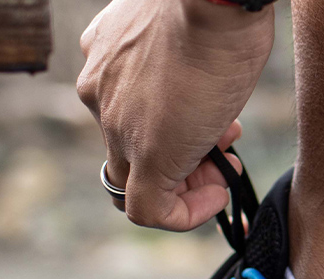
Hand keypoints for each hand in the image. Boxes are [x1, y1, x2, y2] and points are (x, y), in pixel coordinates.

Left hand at [78, 0, 274, 230]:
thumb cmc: (212, 3)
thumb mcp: (184, 31)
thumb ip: (178, 63)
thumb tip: (202, 98)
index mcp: (105, 55)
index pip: (124, 108)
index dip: (168, 120)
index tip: (205, 117)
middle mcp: (98, 90)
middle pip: (130, 143)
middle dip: (180, 152)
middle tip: (221, 150)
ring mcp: (116, 124)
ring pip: (137, 175)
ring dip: (185, 181)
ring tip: (225, 168)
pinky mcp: (144, 156)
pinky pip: (147, 208)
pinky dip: (181, 214)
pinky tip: (214, 196)